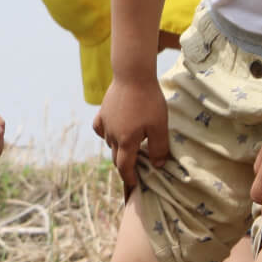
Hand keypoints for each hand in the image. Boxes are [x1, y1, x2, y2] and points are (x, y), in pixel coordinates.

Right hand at [98, 73, 167, 189]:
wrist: (132, 76)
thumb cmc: (149, 102)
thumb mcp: (159, 127)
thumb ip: (158, 148)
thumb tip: (158, 165)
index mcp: (126, 141)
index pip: (125, 167)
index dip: (130, 178)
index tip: (135, 185)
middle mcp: (112, 136)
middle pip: (116, 157)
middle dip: (125, 166)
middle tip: (135, 169)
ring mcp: (105, 124)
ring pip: (109, 144)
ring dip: (118, 150)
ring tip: (130, 148)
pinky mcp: (102, 113)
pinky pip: (101, 130)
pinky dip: (106, 135)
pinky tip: (113, 132)